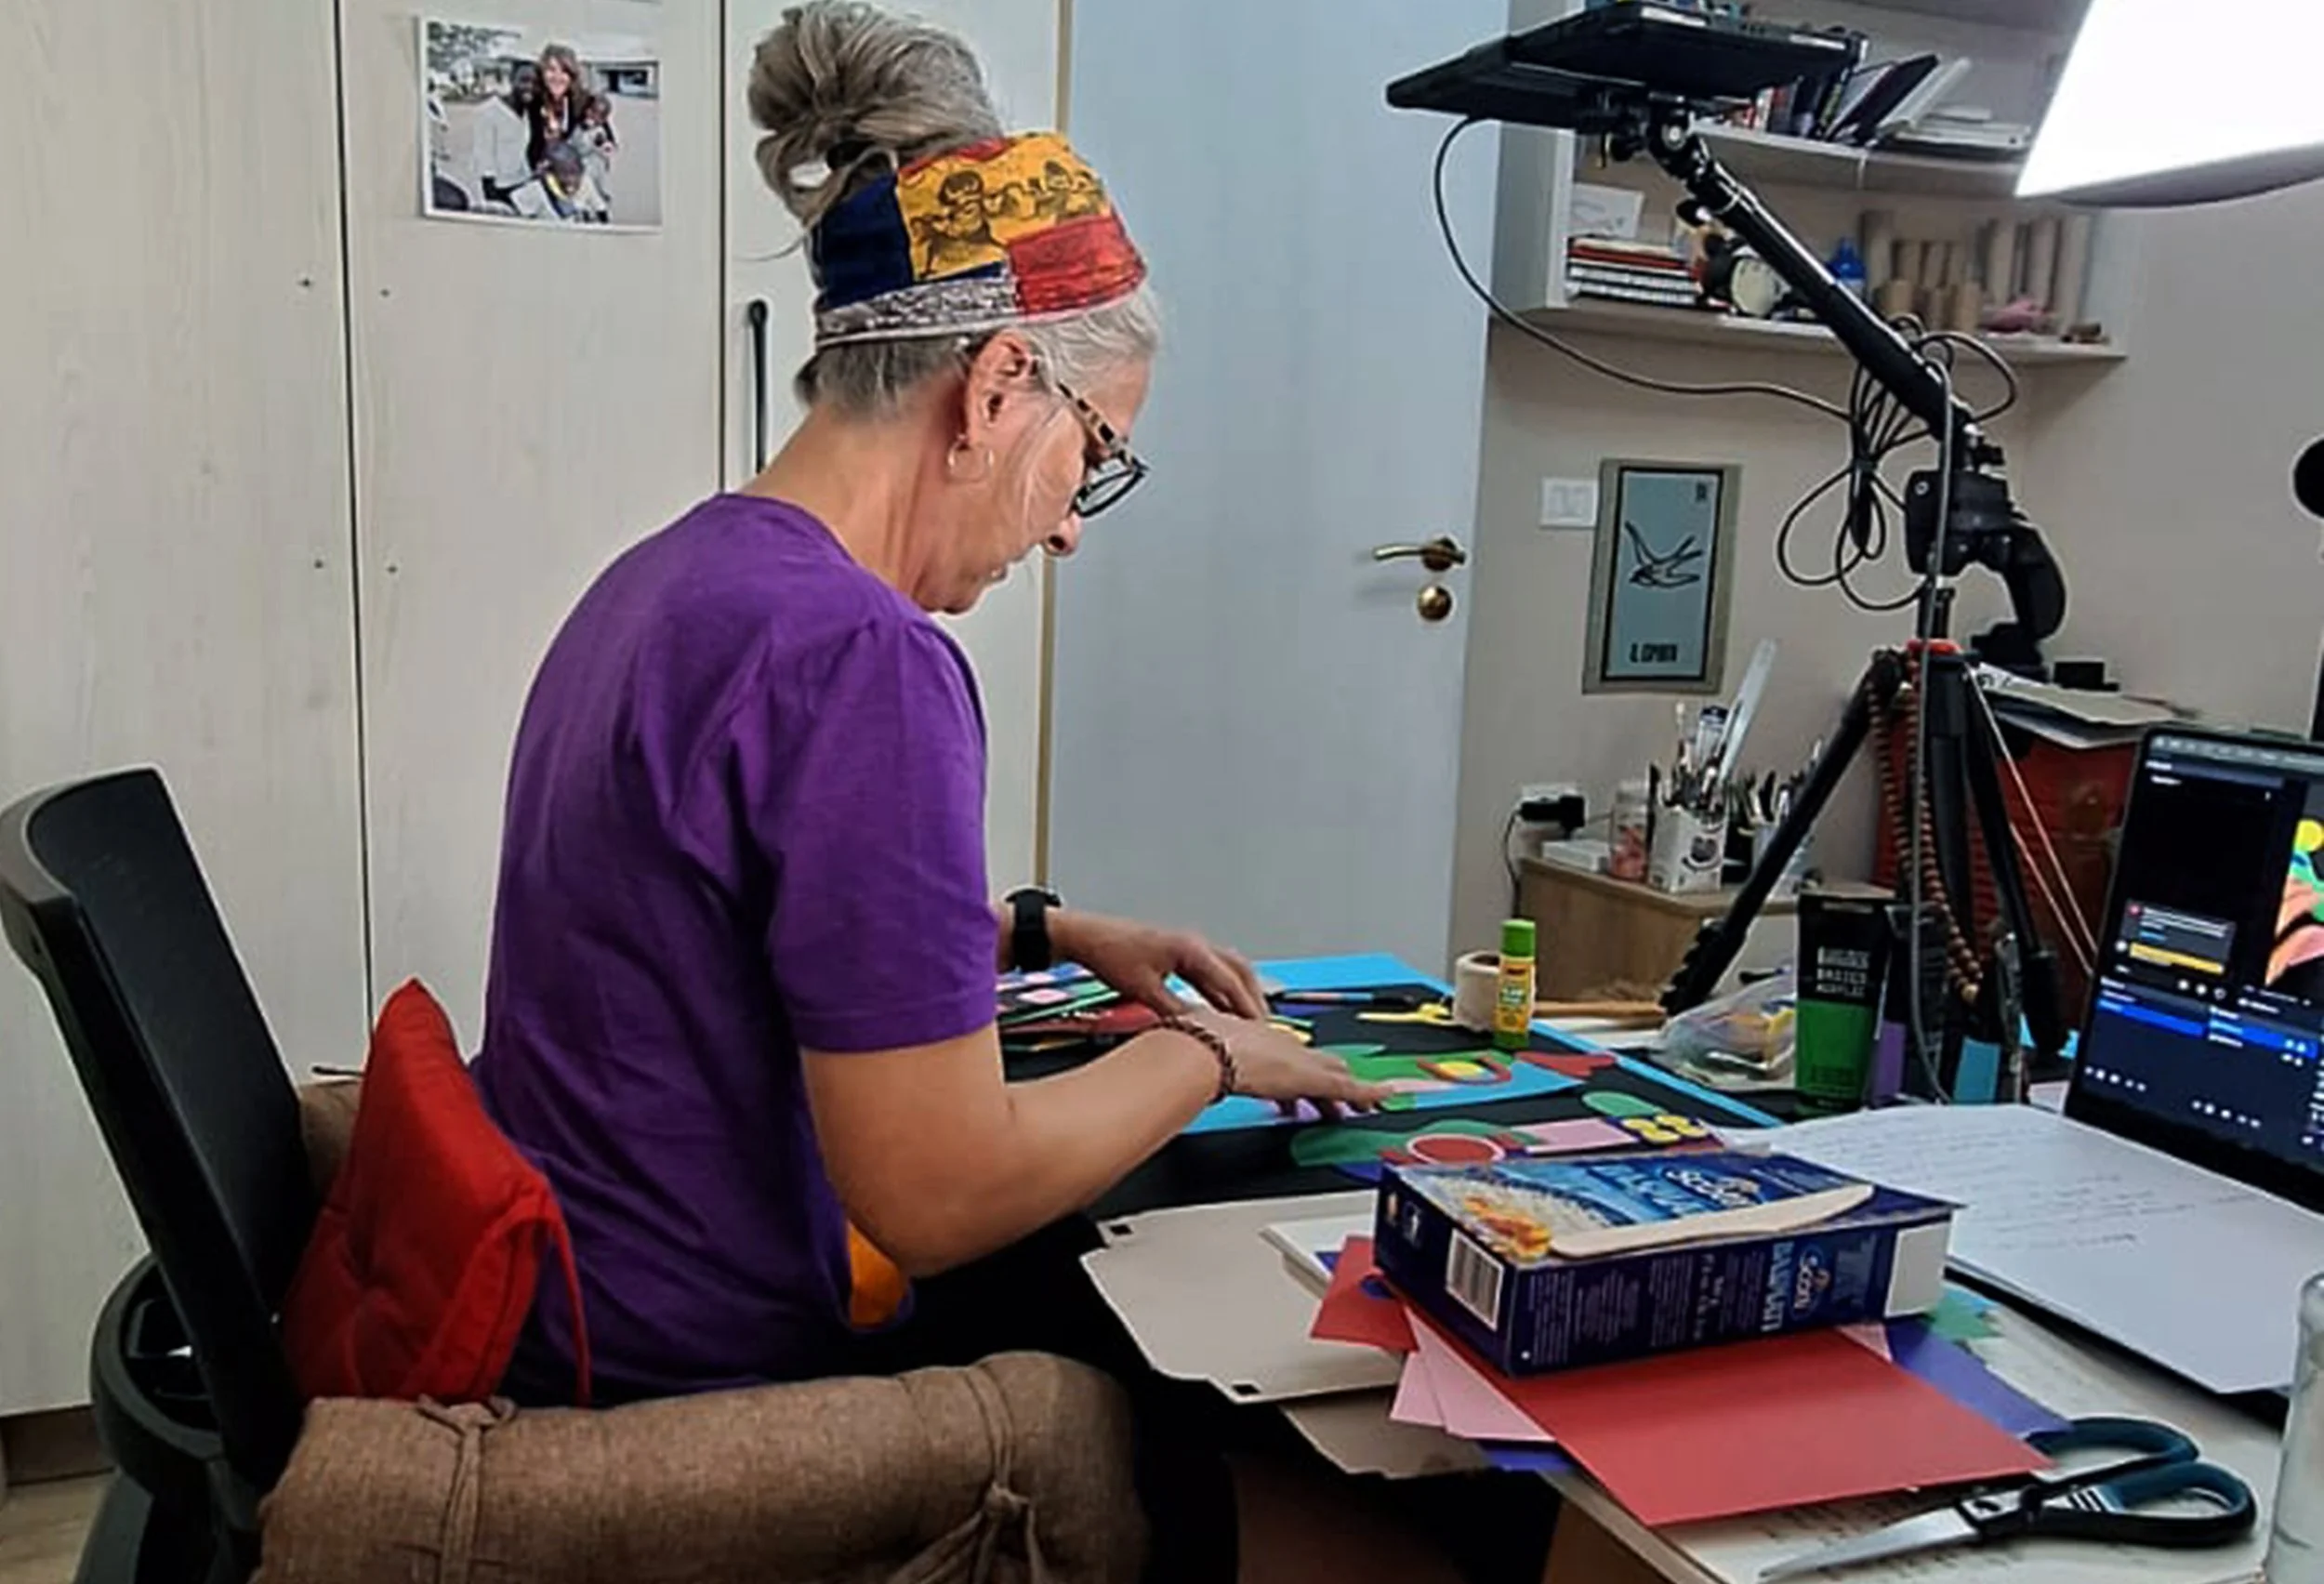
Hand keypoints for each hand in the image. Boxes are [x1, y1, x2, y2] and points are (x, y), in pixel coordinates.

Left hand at [1050, 910, 1266, 1018]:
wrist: (1087, 937)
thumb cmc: (1110, 954)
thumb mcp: (1143, 990)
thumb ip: (1174, 1012)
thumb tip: (1197, 1031)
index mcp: (1191, 949)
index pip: (1230, 981)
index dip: (1247, 1008)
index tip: (1260, 1029)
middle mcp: (1195, 944)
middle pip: (1239, 970)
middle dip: (1254, 998)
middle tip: (1265, 1025)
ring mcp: (1188, 947)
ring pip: (1228, 969)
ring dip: (1241, 992)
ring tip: (1250, 1019)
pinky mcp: (1179, 953)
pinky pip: (1212, 971)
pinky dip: (1222, 989)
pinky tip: (1222, 1008)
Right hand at [1174, 1008, 1392, 1118]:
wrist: (1201, 1047)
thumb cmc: (1188, 1047)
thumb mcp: (1190, 1054)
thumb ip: (1189, 1064)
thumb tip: (1169, 1071)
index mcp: (1252, 1039)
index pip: (1282, 1055)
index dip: (1293, 1069)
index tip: (1297, 1083)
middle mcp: (1280, 1045)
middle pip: (1312, 1063)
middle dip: (1326, 1079)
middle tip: (1338, 1096)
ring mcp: (1298, 1060)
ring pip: (1333, 1075)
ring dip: (1346, 1091)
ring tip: (1361, 1105)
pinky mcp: (1314, 1078)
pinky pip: (1350, 1088)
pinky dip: (1368, 1093)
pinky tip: (1383, 1098)